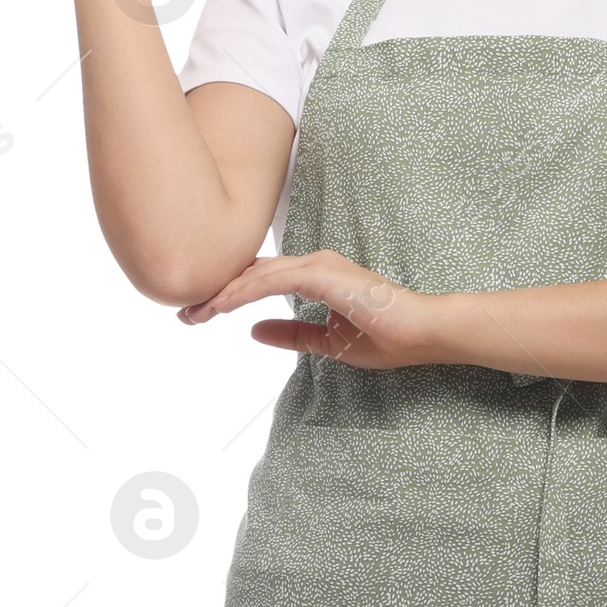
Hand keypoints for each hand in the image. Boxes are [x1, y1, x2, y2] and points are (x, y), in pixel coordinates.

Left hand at [177, 249, 446, 368]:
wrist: (422, 333)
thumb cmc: (387, 337)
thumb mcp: (328, 342)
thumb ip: (292, 334)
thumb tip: (254, 331)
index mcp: (315, 275)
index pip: (261, 280)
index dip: (229, 294)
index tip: (200, 313)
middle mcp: (314, 263)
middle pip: (252, 273)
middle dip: (216, 293)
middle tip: (184, 312)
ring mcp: (319, 265)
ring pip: (257, 275)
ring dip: (223, 293)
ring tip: (195, 312)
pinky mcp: (323, 275)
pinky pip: (273, 282)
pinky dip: (245, 292)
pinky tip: (221, 305)